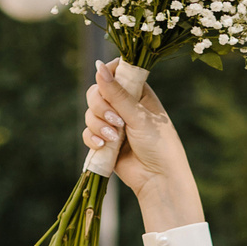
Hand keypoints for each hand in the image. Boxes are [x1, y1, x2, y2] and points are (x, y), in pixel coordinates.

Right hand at [83, 61, 203, 230]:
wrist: (158, 179)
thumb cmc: (158, 144)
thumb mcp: (138, 115)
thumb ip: (117, 93)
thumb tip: (99, 66)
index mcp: (138, 93)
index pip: (116, 72)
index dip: (107, 74)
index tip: (104, 81)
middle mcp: (124, 105)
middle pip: (96, 93)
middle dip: (100, 106)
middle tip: (115, 121)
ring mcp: (113, 124)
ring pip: (90, 114)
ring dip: (98, 125)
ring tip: (114, 139)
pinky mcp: (104, 142)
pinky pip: (88, 133)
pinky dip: (92, 138)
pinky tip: (103, 146)